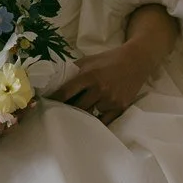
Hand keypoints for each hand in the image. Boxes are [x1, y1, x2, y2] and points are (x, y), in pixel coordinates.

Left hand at [54, 7, 177, 124]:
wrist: (137, 61)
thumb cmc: (109, 59)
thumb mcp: (89, 60)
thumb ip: (73, 70)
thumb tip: (54, 80)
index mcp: (89, 75)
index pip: (66, 92)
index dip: (54, 99)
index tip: (45, 104)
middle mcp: (100, 89)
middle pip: (76, 107)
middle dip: (65, 110)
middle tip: (56, 114)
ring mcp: (110, 100)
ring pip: (89, 115)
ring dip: (80, 117)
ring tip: (71, 119)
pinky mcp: (119, 107)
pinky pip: (103, 121)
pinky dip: (94, 122)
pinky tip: (87, 123)